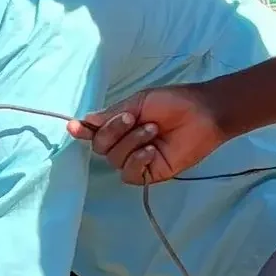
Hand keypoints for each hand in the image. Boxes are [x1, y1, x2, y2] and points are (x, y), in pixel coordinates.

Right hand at [75, 84, 226, 185]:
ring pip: (114, 159)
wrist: (202, 113)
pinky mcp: (151, 173)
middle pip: (100, 147)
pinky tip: (150, 151)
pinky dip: (137, 161)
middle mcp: (125, 143)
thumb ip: (113, 114)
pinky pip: (130, 174)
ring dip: (130, 143)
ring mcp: (137, 159)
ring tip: (152, 130)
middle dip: (113, 132)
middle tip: (133, 118)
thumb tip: (86, 121)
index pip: (95, 131)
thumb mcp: (140, 101)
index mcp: (120, 124)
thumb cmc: (173, 102)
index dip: (82, 131)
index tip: (73, 127)